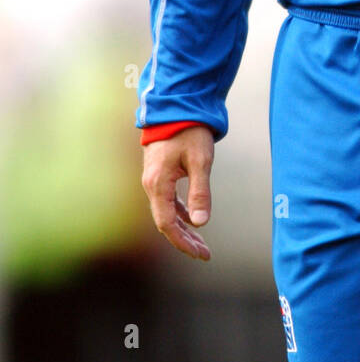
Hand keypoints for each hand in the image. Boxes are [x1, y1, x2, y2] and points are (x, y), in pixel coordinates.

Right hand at [141, 125, 214, 258]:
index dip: (183, 242)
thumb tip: (201, 223)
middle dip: (185, 240)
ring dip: (184, 229)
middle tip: (205, 254)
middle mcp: (151, 185)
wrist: (175, 107)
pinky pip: (168, 201)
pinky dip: (181, 213)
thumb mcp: (200, 161)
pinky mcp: (159, 174)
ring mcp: (153, 180)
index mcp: (158, 184)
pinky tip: (193, 219)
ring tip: (201, 243)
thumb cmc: (189, 132)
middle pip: (166, 222)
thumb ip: (200, 192)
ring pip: (167, 213)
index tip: (201, 254)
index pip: (167, 224)